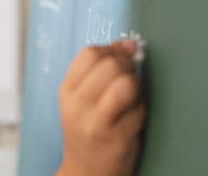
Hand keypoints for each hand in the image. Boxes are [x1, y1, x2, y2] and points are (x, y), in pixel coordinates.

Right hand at [55, 40, 145, 175]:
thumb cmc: (87, 131)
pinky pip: (138, 105)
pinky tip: (133, 113)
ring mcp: (95, 120)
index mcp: (66, 90)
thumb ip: (98, 70)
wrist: (87, 171)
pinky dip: (141, 104)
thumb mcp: (80, 99)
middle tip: (127, 76)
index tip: (122, 54)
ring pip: (125, 81)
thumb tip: (128, 44)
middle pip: (110, 64)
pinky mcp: (116, 135)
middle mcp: (77, 104)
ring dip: (134, 83)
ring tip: (130, 94)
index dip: (112, 49)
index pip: (89, 53)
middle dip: (126, 65)